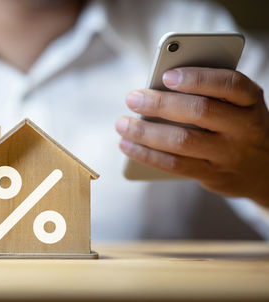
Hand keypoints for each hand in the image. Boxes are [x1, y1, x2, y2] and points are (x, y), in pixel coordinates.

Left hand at [116, 67, 268, 206]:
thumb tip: (154, 88)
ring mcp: (229, 154)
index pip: (229, 84)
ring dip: (146, 132)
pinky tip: (127, 145)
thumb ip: (205, 94)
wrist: (265, 169)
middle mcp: (244, 127)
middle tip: (132, 98)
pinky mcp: (212, 175)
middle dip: (161, 103)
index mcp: (250, 100)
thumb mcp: (233, 105)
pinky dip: (146, 154)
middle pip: (200, 111)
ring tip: (122, 124)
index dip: (198, 78)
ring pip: (183, 141)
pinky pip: (174, 165)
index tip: (167, 75)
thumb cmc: (235, 123)